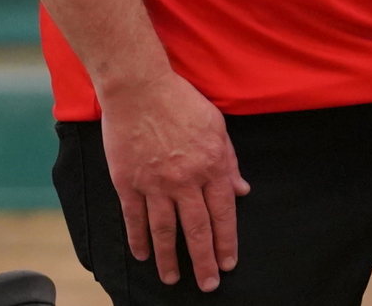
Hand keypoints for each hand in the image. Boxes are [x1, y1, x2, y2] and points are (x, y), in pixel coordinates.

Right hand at [100, 70, 250, 291]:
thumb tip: (242, 190)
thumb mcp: (216, 125)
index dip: (226, 242)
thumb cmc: (180, 100)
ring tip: (173, 278)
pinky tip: (141, 254)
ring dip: (170, 259)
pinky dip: (138, 239)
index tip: (228, 263)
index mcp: (211, 165)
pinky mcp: (129, 181)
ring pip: (165, 230)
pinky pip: (134, 217)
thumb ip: (229, 160)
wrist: (138, 87)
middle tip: (208, 284)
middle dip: (204, 261)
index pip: (223, 214)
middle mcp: (186, 180)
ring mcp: (155, 183)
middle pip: (197, 230)